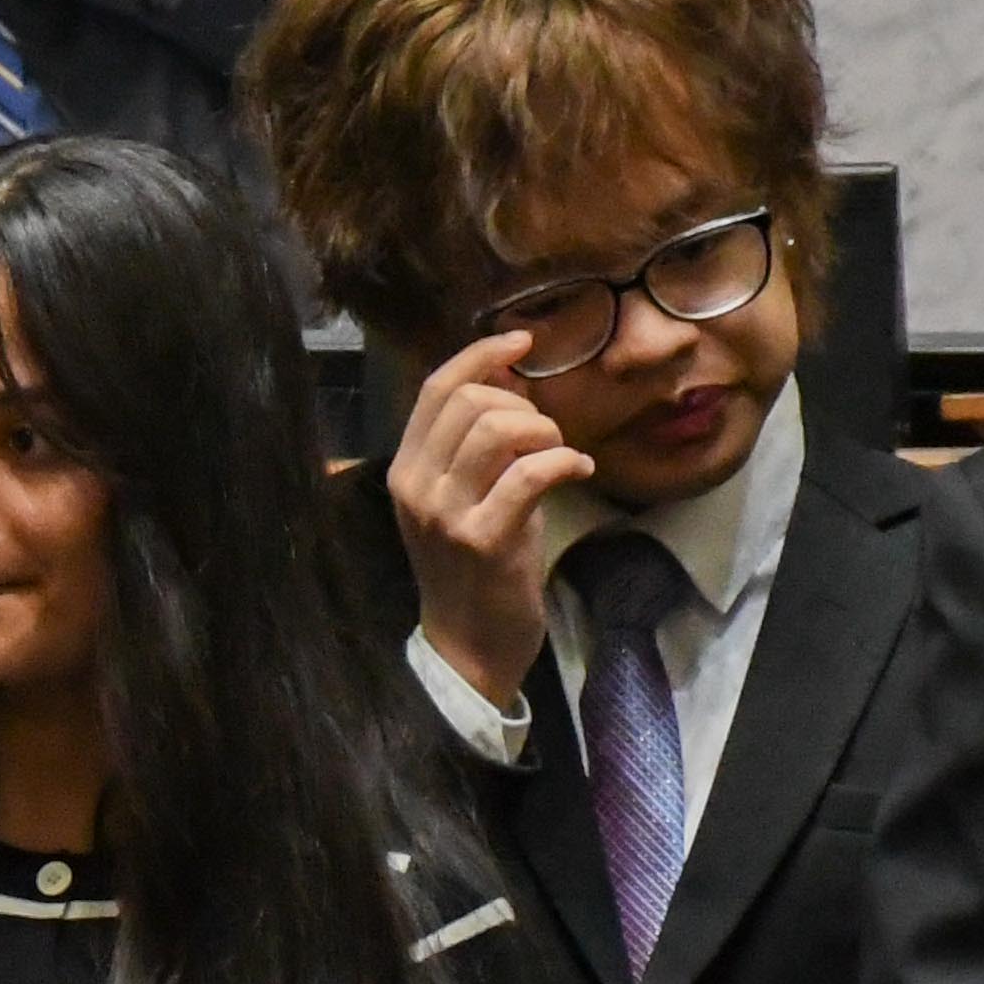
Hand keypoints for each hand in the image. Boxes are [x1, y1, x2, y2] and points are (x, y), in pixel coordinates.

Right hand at [380, 332, 584, 711]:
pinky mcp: (483, 539)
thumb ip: (475, 444)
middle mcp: (415, 486)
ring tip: (559, 455)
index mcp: (405, 470)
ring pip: (496, 429)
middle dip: (523, 405)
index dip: (482, 354)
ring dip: (543, 432)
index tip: (523, 341)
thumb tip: (514, 380)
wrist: (469, 643)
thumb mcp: (463, 498)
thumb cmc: (476, 568)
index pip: (435, 388)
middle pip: (470, 402)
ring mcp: (445, 514)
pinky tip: (579, 471)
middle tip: (547, 436)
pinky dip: (564, 462)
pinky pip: (529, 474)